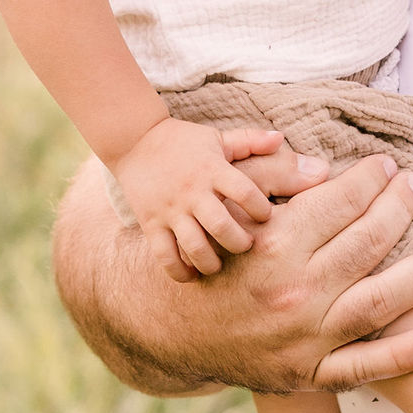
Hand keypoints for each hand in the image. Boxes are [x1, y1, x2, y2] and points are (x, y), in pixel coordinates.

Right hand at [52, 148, 412, 396]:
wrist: (170, 331)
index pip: (339, 203)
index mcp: (272, 246)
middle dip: (400, 210)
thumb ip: (275, 184)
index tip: (388, 166)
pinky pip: (365, 367)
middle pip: (366, 243)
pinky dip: (405, 356)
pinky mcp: (308, 373)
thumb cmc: (212, 263)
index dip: (371, 179)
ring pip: (379, 300)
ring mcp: (304, 337)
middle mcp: (293, 291)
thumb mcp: (231, 216)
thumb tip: (328, 165)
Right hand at [108, 118, 285, 279]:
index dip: (261, 210)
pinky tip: (192, 274)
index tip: (264, 216)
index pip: (245, 193)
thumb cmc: (182, 141)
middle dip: (240, 243)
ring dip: (212, 262)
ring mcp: (170, 210)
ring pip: (195, 247)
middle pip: (222, 226)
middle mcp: (192, 192)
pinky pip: (165, 256)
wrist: (132, 141)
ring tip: (220, 264)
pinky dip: (180, 271)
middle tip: (246, 245)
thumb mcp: (216, 138)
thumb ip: (249, 141)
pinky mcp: (150, 223)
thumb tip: (280, 138)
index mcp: (212, 170)